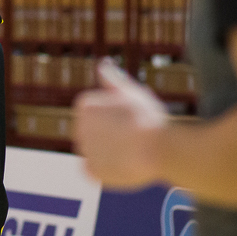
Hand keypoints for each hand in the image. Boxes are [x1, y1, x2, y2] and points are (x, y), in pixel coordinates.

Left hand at [74, 59, 169, 189]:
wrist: (158, 149)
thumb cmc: (147, 117)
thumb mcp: (131, 91)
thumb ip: (112, 79)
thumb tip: (102, 64)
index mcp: (85, 104)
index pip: (96, 112)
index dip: (116, 116)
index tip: (130, 118)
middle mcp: (78, 126)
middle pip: (94, 132)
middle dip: (110, 134)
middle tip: (132, 135)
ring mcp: (84, 150)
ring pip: (96, 151)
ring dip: (110, 152)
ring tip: (131, 151)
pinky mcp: (91, 171)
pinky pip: (96, 170)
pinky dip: (108, 169)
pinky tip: (124, 164)